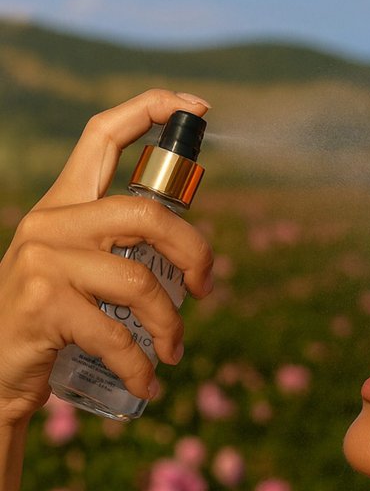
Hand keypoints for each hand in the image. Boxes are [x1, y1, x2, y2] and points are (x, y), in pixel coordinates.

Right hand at [0, 89, 213, 425]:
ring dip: (170, 326)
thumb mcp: (76, 273)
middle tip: (205, 289)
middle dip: (194, 251)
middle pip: (146, 213)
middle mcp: (51, 222)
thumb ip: (116, 251)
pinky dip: (141, 367)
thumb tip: (190, 255)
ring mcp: (44, 261)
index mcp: (62, 204)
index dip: (151, 111)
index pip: (102, 135)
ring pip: (140, 283)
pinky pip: (117, 336)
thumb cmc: (47, 325)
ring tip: (171, 353)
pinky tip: (147, 383)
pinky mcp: (44, 305)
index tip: (197, 107)